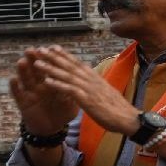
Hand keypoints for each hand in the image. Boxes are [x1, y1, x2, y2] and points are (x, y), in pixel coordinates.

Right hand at [10, 47, 77, 134]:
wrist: (51, 128)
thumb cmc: (62, 113)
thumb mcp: (71, 104)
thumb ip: (74, 94)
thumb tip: (80, 85)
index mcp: (53, 82)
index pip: (51, 68)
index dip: (50, 59)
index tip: (50, 48)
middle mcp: (40, 85)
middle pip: (36, 70)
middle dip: (33, 59)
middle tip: (31, 49)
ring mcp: (31, 93)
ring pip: (26, 79)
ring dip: (23, 70)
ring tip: (21, 61)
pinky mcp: (23, 103)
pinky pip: (18, 94)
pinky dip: (15, 87)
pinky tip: (13, 79)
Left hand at [26, 46, 140, 134]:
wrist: (127, 118)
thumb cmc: (117, 108)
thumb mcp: (105, 92)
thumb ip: (95, 85)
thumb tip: (90, 79)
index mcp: (94, 77)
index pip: (77, 63)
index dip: (64, 55)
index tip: (53, 47)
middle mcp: (90, 79)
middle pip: (69, 65)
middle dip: (53, 57)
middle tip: (40, 49)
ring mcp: (88, 88)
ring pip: (66, 75)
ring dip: (51, 68)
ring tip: (37, 63)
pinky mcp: (86, 99)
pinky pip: (69, 90)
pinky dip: (58, 84)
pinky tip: (47, 81)